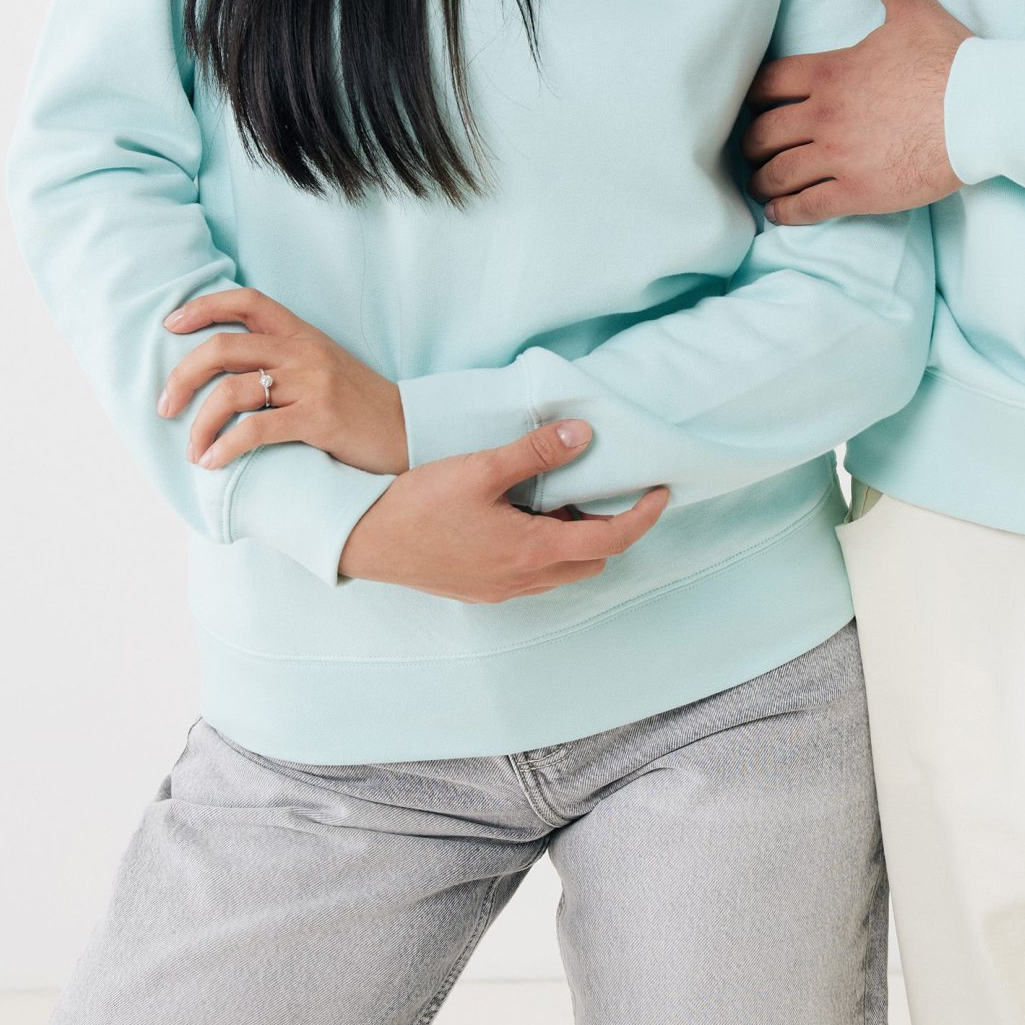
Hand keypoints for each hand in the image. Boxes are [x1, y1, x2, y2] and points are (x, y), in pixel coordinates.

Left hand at [159, 287, 408, 474]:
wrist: (409, 433)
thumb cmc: (359, 407)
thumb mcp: (323, 368)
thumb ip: (283, 360)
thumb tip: (225, 372)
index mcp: (303, 335)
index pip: (247, 301)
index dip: (203, 306)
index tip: (170, 325)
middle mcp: (304, 351)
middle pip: (223, 347)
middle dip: (182, 376)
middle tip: (163, 406)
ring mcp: (312, 382)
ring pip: (232, 390)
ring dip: (200, 424)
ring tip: (193, 451)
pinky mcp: (319, 418)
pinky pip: (255, 429)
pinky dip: (225, 447)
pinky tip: (214, 463)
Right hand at [338, 426, 669, 601]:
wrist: (365, 542)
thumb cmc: (419, 505)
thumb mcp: (481, 468)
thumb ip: (535, 452)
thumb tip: (583, 434)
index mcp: (531, 551)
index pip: (609, 541)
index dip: (642, 517)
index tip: (659, 493)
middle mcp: (522, 579)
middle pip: (591, 560)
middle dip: (608, 528)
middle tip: (601, 486)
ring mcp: (500, 589)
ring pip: (560, 570)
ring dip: (572, 539)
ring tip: (558, 496)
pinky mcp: (481, 589)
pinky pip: (531, 573)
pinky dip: (543, 547)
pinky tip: (520, 513)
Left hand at [742, 0, 970, 221]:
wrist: (985, 111)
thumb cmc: (951, 61)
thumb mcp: (914, 9)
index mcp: (831, 72)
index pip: (768, 84)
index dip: (753, 97)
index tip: (752, 106)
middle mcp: (824, 115)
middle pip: (764, 131)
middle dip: (753, 142)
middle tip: (754, 149)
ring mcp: (839, 156)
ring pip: (778, 173)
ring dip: (763, 181)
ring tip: (762, 186)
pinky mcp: (858, 191)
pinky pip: (806, 208)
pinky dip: (786, 213)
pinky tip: (780, 214)